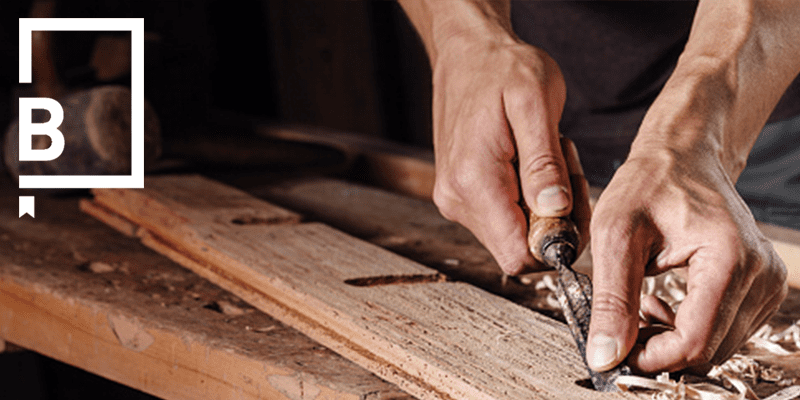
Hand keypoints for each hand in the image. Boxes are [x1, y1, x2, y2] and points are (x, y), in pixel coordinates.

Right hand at [431, 32, 589, 274]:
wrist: (466, 53)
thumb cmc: (502, 68)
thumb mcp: (535, 102)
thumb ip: (544, 162)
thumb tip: (556, 212)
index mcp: (474, 181)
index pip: (519, 255)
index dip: (557, 243)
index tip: (575, 204)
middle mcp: (457, 199)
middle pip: (519, 249)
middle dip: (556, 221)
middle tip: (569, 169)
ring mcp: (454, 199)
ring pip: (513, 234)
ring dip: (543, 208)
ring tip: (550, 156)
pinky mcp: (459, 194)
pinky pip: (502, 217)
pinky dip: (527, 199)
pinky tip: (532, 162)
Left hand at [586, 144, 787, 372]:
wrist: (682, 157)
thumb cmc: (648, 185)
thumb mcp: (615, 235)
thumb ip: (612, 300)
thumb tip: (605, 357)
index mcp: (729, 258)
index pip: (694, 341)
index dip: (650, 357)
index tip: (616, 349)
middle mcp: (761, 274)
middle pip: (708, 351)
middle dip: (658, 348)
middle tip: (622, 320)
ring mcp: (767, 283)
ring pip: (716, 347)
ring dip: (671, 339)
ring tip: (639, 304)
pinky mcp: (761, 288)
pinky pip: (724, 332)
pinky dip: (688, 329)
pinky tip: (660, 302)